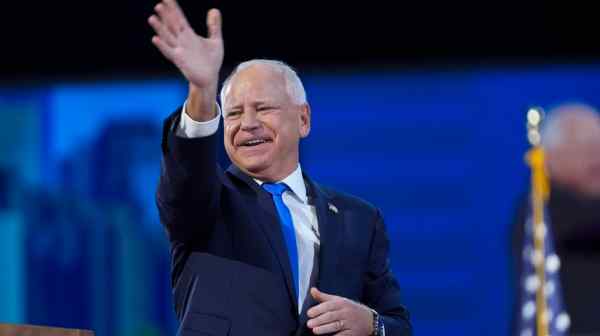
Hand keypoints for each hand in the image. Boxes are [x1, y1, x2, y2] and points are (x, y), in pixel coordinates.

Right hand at [148, 0, 222, 119]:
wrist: (209, 79)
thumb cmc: (211, 61)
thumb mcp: (215, 41)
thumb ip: (214, 26)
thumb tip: (214, 9)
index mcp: (189, 35)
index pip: (180, 19)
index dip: (174, 9)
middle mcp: (182, 41)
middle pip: (172, 26)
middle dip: (166, 15)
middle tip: (159, 4)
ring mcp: (180, 51)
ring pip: (168, 37)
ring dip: (160, 28)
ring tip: (151, 18)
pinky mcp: (180, 61)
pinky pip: (169, 52)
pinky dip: (162, 46)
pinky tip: (155, 38)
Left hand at [307, 288, 373, 335]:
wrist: (370, 320)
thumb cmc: (350, 309)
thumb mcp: (339, 301)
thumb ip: (324, 297)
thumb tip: (312, 290)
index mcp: (342, 303)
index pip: (329, 305)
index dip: (318, 309)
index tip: (309, 313)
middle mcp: (346, 312)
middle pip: (331, 316)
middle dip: (319, 320)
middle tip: (309, 324)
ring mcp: (350, 323)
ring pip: (336, 325)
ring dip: (325, 328)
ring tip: (315, 331)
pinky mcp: (353, 333)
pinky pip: (344, 335)